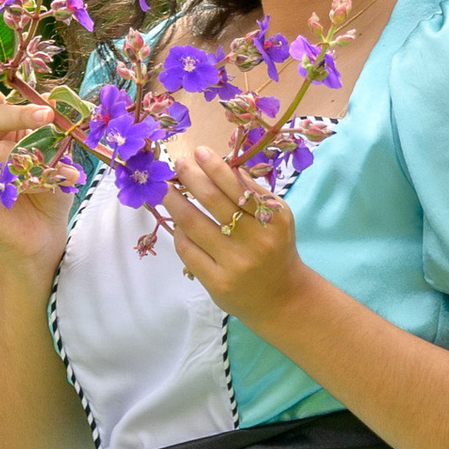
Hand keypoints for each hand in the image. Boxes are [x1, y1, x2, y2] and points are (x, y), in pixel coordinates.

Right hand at [0, 64, 71, 279]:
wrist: (43, 233)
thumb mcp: (55, 154)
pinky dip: (21, 182)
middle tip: (48, 116)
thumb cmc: (48, 189)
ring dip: (32, 161)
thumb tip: (56, 105)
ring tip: (62, 172)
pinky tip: (38, 187)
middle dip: (21, 114)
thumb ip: (51, 130)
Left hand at [167, 137, 306, 331]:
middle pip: (212, 200)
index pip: (238, 186)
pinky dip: (179, 232)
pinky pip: (188, 250)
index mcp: (273, 218)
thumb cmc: (275, 248)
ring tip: (166, 190)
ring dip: (175, 202)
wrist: (283, 298)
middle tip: (178, 164)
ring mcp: (235, 263)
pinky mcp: (218, 283)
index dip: (215, 167)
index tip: (198, 151)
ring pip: (193, 224)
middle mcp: (256, 240)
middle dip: (191, 177)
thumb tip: (215, 166)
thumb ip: (252, 193)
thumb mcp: (276, 218)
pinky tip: (177, 224)